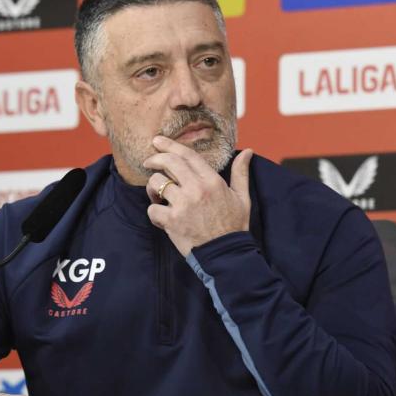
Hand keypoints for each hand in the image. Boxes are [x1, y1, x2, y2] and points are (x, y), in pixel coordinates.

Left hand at [144, 135, 253, 256]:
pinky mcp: (172, 221)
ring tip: (157, 195)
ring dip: (153, 188)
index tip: (158, 141)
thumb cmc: (234, 226)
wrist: (226, 254)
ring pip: (157, 183)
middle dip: (155, 159)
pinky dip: (153, 212)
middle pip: (169, 163)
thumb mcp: (242, 197)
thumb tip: (247, 151)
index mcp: (212, 181)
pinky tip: (161, 217)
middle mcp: (197, 189)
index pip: (188, 155)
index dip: (170, 145)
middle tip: (148, 161)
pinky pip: (152, 209)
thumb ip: (240, 173)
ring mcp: (183, 205)